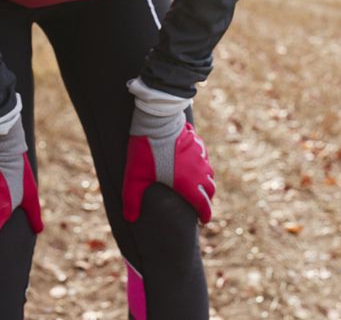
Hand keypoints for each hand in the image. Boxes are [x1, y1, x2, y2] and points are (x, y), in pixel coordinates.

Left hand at [122, 107, 215, 223]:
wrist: (156, 120)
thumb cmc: (146, 150)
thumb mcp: (135, 178)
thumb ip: (132, 200)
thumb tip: (130, 218)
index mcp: (187, 184)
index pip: (203, 204)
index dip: (205, 215)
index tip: (203, 221)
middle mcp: (198, 171)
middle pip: (210, 189)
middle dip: (207, 199)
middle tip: (200, 204)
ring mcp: (200, 155)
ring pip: (209, 173)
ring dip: (206, 181)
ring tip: (197, 185)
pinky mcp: (197, 142)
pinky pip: (204, 157)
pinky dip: (202, 164)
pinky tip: (194, 162)